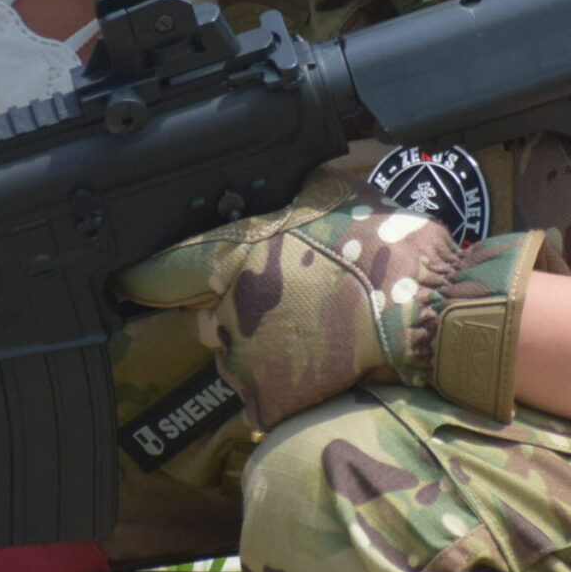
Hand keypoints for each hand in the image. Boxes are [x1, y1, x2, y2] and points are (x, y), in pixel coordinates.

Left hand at [114, 167, 543, 428]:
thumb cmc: (391, 257)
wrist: (429, 322)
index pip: (174, 267)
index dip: (159, 274)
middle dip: (243, 313)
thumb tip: (302, 166)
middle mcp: (229, 313)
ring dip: (267, 351)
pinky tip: (325, 372)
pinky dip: (288, 389)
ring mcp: (247, 364)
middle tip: (295, 308)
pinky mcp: (270, 405)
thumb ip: (305, 189)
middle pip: (213, 316)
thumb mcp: (345, 195)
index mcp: (239, 259)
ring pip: (239, 358)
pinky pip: (265, 399)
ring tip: (319, 341)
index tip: (141, 278)